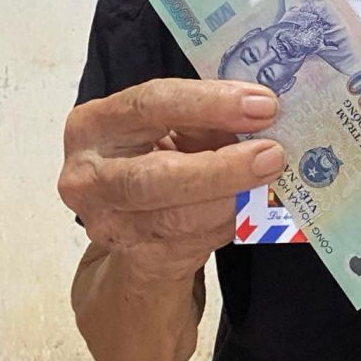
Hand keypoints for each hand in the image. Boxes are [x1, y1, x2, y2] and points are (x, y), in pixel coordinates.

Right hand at [58, 79, 285, 285]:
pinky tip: (251, 205)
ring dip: (232, 200)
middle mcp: (87, 177)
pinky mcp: (133, 257)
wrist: (131, 223)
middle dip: (221, 168)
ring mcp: (106, 223)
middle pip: (154, 177)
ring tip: (269, 179)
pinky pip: (192, 242)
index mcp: (93, 125)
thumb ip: (205, 118)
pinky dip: (229, 222)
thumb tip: (262, 116)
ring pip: (176, 219)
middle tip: (273, 155)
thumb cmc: (159, 156)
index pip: (150, 104)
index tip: (264, 105)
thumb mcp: (172, 126)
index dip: (210, 103)